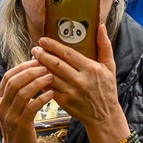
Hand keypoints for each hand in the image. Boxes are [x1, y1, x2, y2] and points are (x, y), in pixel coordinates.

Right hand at [0, 57, 57, 142]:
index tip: (37, 61)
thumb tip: (32, 69)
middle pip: (14, 82)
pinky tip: (51, 93)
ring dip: (38, 83)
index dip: (22, 67)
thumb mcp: (13, 106)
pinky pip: (31, 108)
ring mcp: (10, 116)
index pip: (8, 76)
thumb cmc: (19, 125)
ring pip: (22, 93)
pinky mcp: (21, 125)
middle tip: (45, 68)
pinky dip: (42, 98)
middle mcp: (1, 106)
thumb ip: (19, 90)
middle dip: (31, 72)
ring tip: (50, 77)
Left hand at [35, 21, 129, 142]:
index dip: (53, 46)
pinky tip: (36, 76)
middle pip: (56, 64)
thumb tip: (100, 26)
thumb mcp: (109, 66)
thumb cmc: (107, 89)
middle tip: (34, 49)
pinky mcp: (64, 102)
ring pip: (50, 76)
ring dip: (39, 68)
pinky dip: (41, 82)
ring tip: (33, 60)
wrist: (104, 116)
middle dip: (42, 55)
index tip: (42, 40)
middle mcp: (80, 80)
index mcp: (90, 68)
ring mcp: (71, 92)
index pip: (67, 53)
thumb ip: (104, 45)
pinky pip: (49, 89)